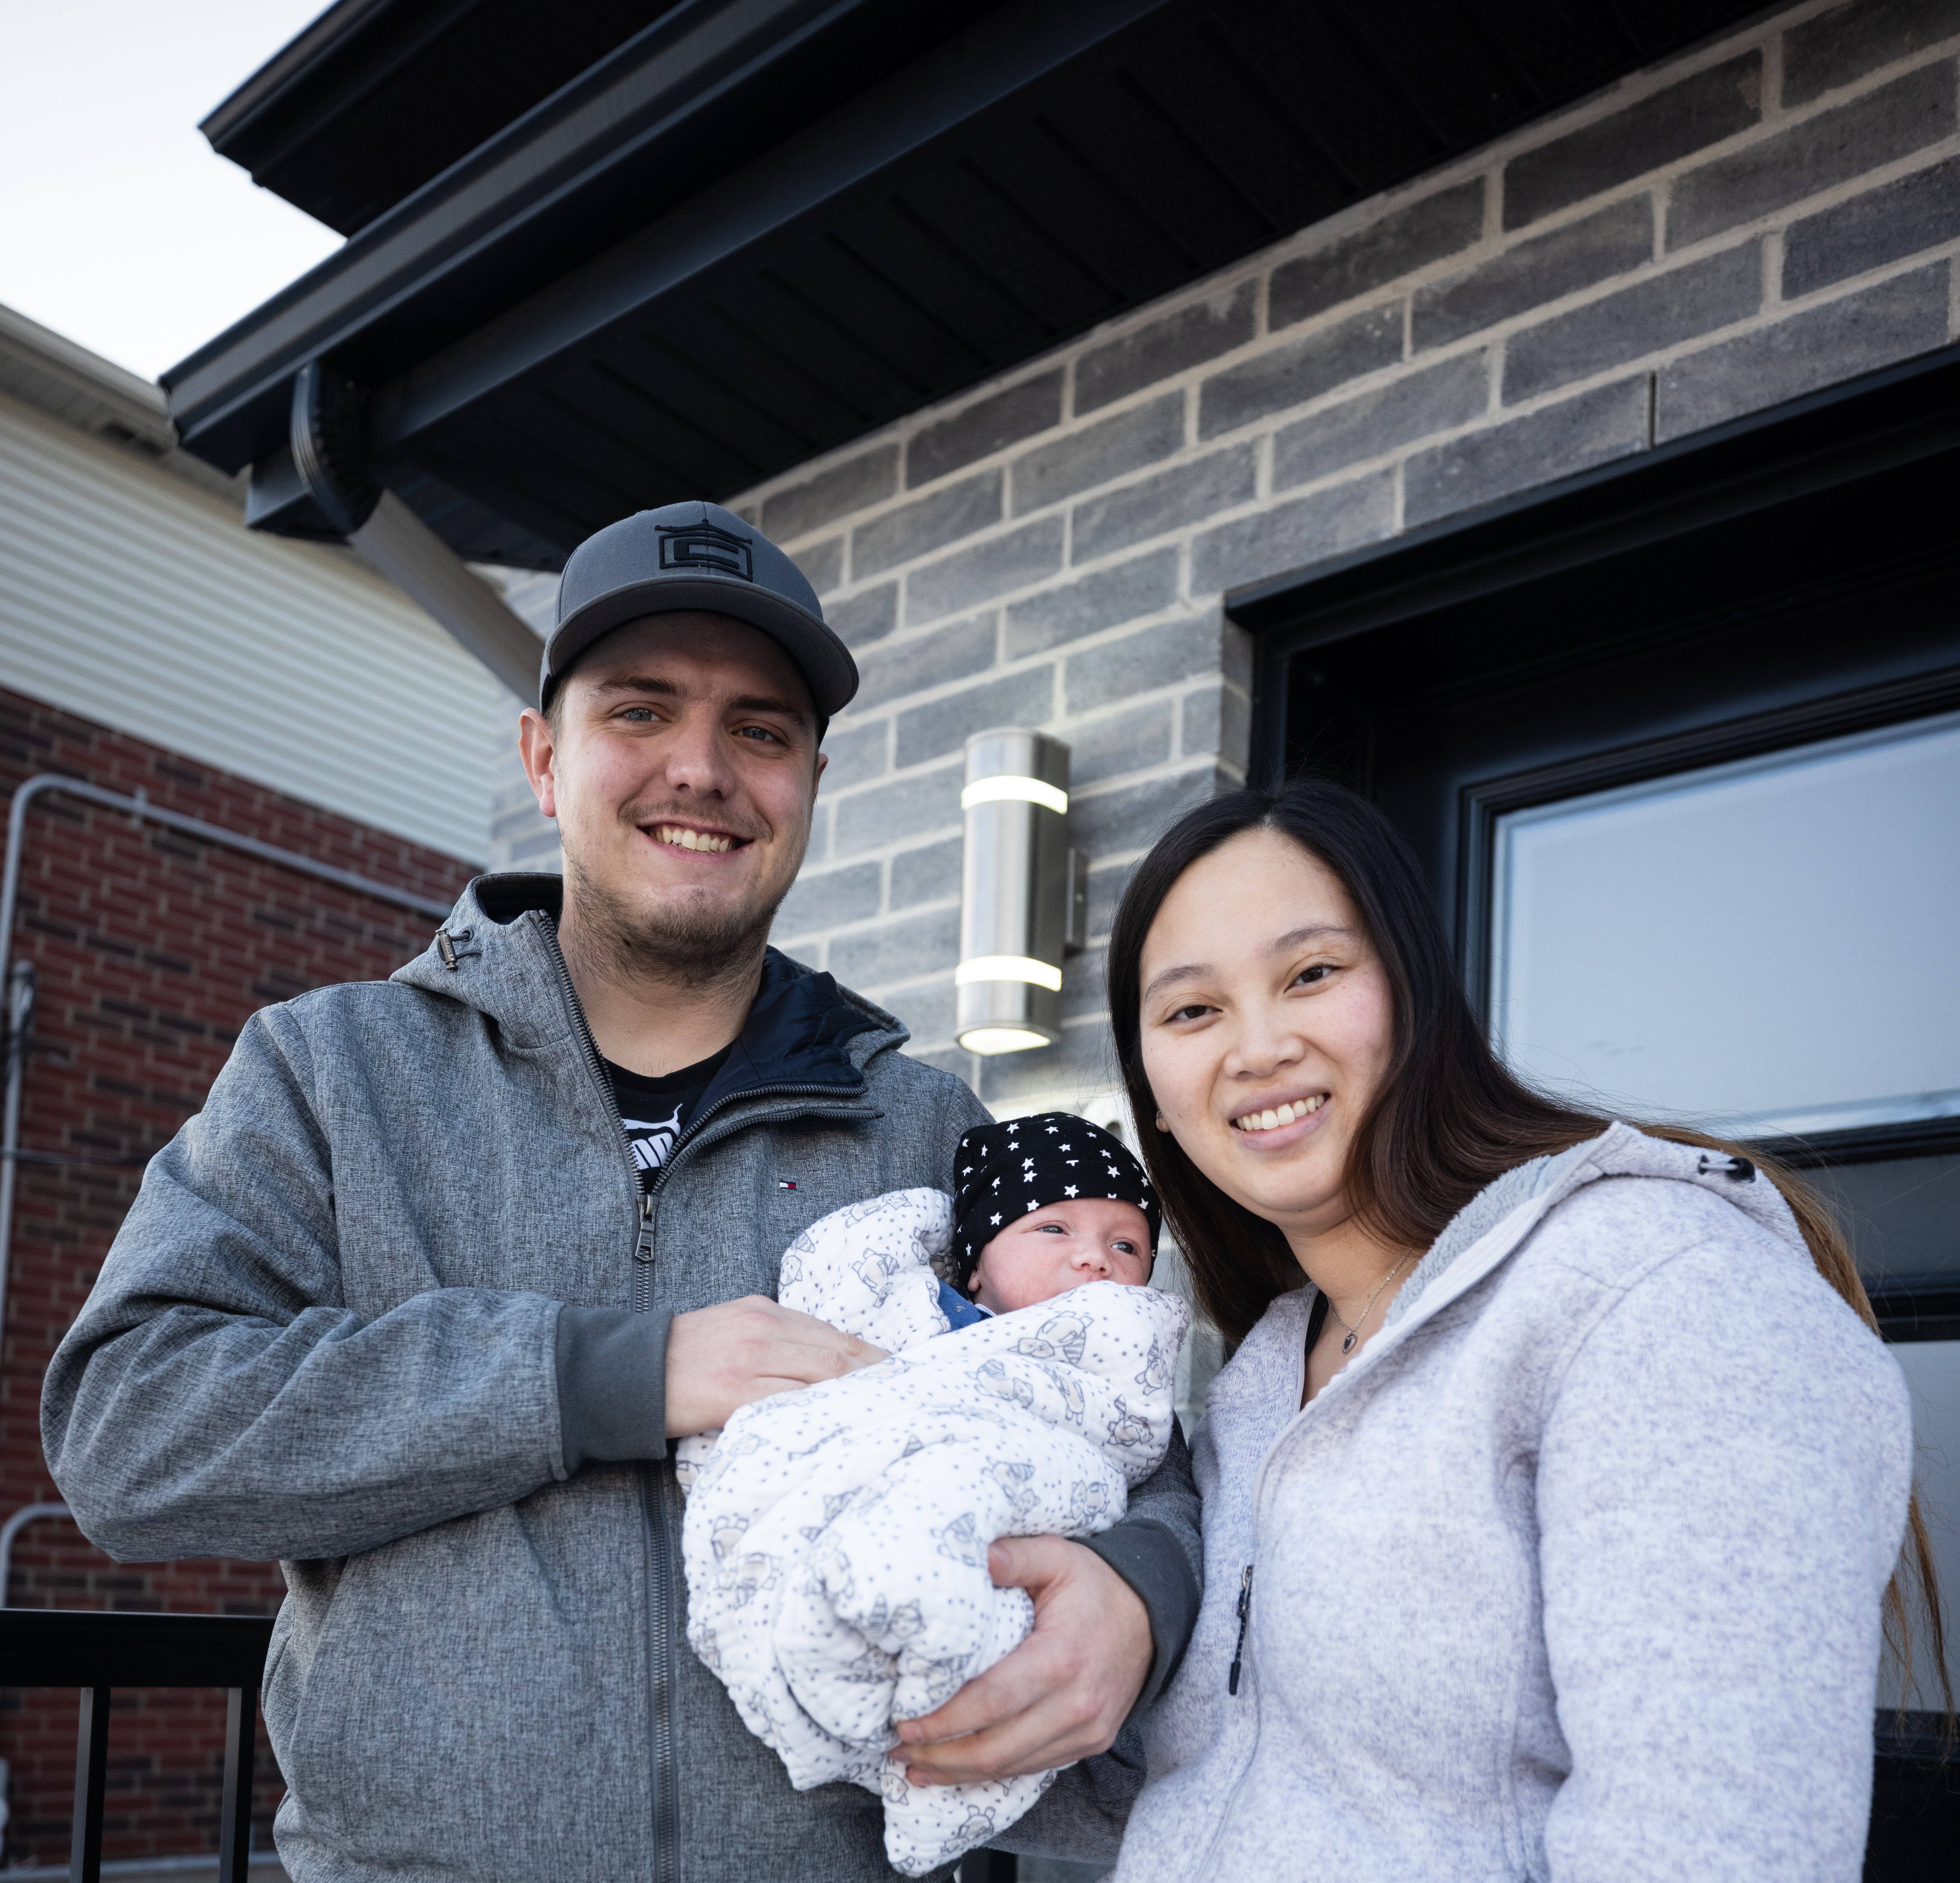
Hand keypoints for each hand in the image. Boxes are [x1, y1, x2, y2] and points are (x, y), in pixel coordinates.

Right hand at [665, 1296, 886, 1436]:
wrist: (629, 1371)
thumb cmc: (683, 1355)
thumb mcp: (733, 1327)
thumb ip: (774, 1337)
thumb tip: (821, 1357)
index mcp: (763, 1311)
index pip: (829, 1332)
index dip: (866, 1352)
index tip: (893, 1368)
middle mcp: (762, 1329)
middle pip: (834, 1351)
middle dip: (872, 1372)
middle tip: (903, 1391)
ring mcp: (750, 1360)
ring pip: (820, 1373)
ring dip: (854, 1392)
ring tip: (880, 1409)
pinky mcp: (735, 1393)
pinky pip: (788, 1401)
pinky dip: (818, 1409)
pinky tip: (838, 1421)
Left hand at [891, 1536, 1151, 1784]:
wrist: (1151, 1615)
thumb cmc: (1095, 1584)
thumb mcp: (1056, 1555)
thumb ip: (1012, 1556)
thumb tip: (967, 1556)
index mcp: (1062, 1658)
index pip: (991, 1702)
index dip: (944, 1720)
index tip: (903, 1723)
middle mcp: (1077, 1705)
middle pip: (996, 1749)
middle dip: (940, 1757)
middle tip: (895, 1750)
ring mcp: (1087, 1731)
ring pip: (1011, 1767)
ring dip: (959, 1774)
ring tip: (914, 1767)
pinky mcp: (1090, 1743)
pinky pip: (1033, 1767)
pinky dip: (993, 1773)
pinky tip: (959, 1771)